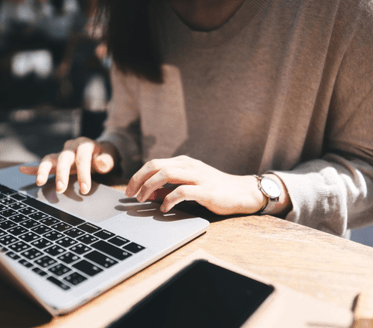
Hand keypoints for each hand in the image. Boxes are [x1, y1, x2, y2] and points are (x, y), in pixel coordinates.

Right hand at [19, 137, 116, 193]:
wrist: (99, 150)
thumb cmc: (104, 156)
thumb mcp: (110, 157)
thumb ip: (106, 160)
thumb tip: (99, 163)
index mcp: (85, 144)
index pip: (82, 159)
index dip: (84, 174)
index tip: (85, 189)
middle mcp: (70, 147)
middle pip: (64, 158)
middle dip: (62, 174)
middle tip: (61, 189)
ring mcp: (61, 154)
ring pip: (49, 159)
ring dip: (44, 170)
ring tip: (40, 182)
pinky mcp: (56, 161)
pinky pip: (43, 164)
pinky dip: (33, 167)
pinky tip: (23, 170)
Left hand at [125, 156, 265, 214]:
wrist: (243, 193)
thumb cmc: (215, 190)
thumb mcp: (189, 185)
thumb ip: (170, 188)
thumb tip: (149, 193)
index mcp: (184, 162)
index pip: (154, 163)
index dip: (138, 175)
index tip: (129, 189)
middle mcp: (189, 166)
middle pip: (156, 166)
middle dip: (139, 180)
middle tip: (130, 195)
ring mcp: (198, 176)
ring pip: (167, 174)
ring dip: (150, 187)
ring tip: (143, 200)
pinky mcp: (206, 190)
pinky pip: (182, 191)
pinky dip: (169, 200)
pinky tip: (164, 209)